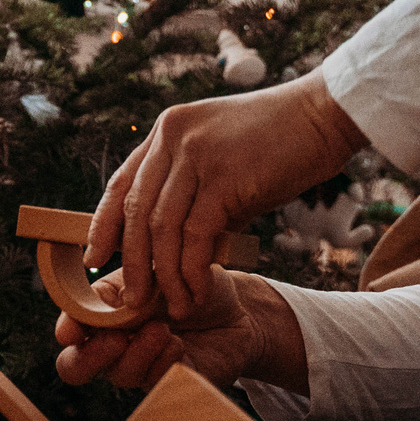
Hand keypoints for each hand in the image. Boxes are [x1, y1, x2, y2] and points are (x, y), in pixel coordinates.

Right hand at [54, 266, 309, 395]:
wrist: (236, 308)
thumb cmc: (191, 281)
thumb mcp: (157, 272)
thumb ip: (127, 286)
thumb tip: (99, 303)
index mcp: (104, 313)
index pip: (71, 328)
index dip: (67, 330)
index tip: (72, 331)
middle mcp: (114, 344)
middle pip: (76, 367)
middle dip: (91, 355)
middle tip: (115, 339)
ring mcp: (138, 367)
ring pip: (118, 374)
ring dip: (138, 351)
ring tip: (162, 329)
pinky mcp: (167, 384)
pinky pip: (153, 383)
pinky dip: (162, 360)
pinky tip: (178, 344)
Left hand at [85, 73, 365, 321]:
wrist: (324, 115)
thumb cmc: (280, 144)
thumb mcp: (224, 163)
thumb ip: (197, 196)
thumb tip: (182, 248)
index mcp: (167, 131)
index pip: (121, 183)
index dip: (104, 225)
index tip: (94, 259)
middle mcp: (173, 138)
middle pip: (135, 210)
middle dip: (130, 260)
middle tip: (132, 299)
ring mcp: (196, 154)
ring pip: (162, 226)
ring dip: (164, 273)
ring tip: (171, 305)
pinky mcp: (224, 176)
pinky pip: (197, 234)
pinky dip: (193, 269)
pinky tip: (198, 291)